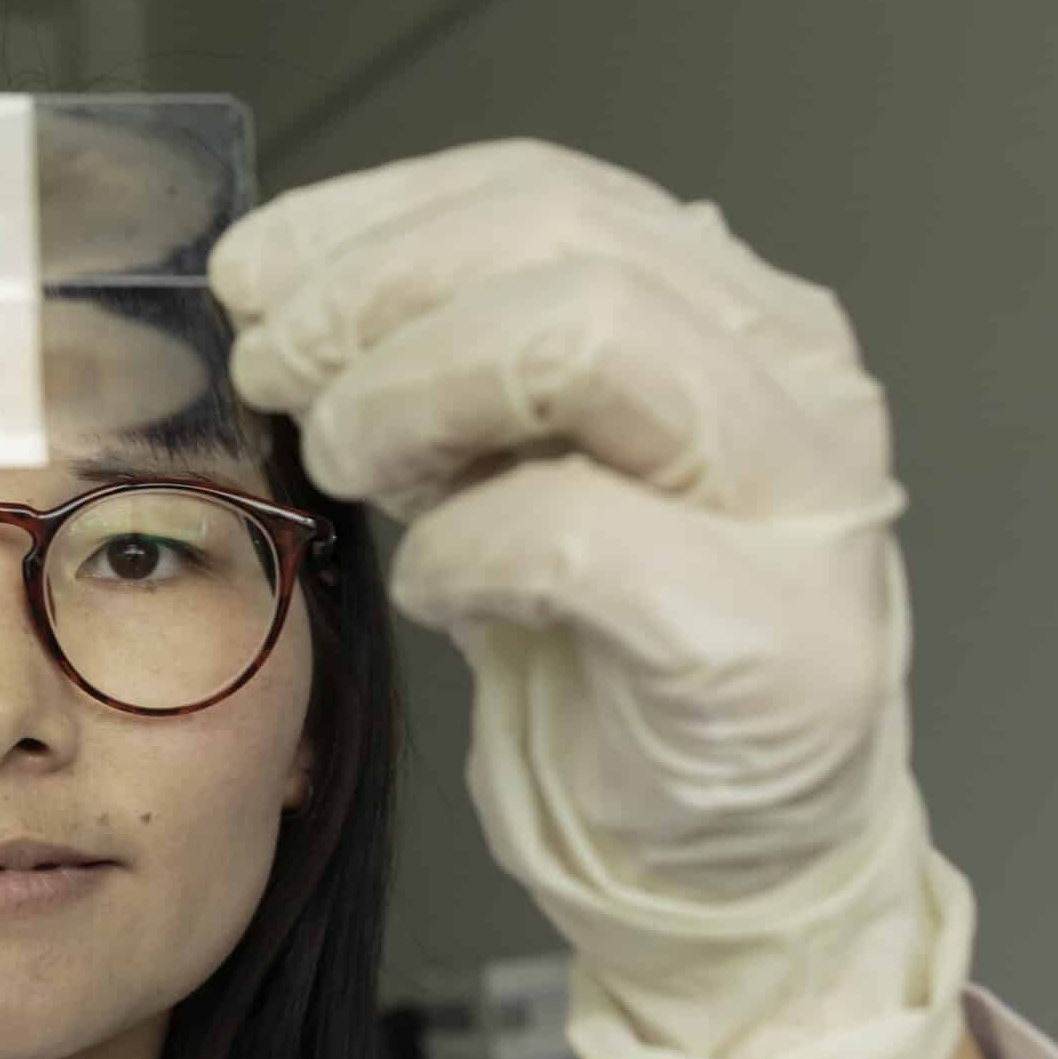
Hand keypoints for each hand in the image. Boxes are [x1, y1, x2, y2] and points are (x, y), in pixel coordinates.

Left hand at [209, 140, 973, 1058]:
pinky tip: (438, 589)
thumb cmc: (613, 665)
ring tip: (345, 461)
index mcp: (737, 319)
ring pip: (584, 341)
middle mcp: (793, 384)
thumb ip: (449, 375)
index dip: (375, 217)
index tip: (257, 272)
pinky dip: (462, 550)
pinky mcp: (768, 639)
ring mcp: (800, 505)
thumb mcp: (515, 476)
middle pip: (560, 244)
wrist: (721, 867)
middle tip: (272, 369)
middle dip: (373, 294)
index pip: (546, 191)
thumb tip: (289, 292)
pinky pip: (572, 533)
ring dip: (410, 392)